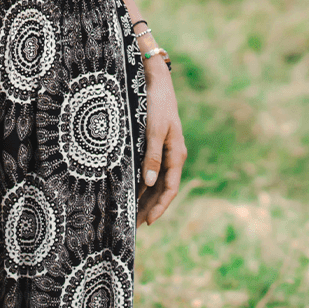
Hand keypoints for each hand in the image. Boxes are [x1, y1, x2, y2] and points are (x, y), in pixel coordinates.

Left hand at [137, 57, 184, 225]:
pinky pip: (151, 171)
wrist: (157, 81)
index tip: (148, 222)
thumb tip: (148, 182)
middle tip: (134, 226)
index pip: (170, 189)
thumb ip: (152, 155)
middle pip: (163, 190)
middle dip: (150, 208)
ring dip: (146, 199)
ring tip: (132, 216)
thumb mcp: (154, 130)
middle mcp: (173, 157)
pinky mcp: (156, 146)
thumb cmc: (156, 104)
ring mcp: (165, 152)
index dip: (160, 207)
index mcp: (177, 154)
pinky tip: (131, 192)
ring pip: (156, 183)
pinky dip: (142, 185)